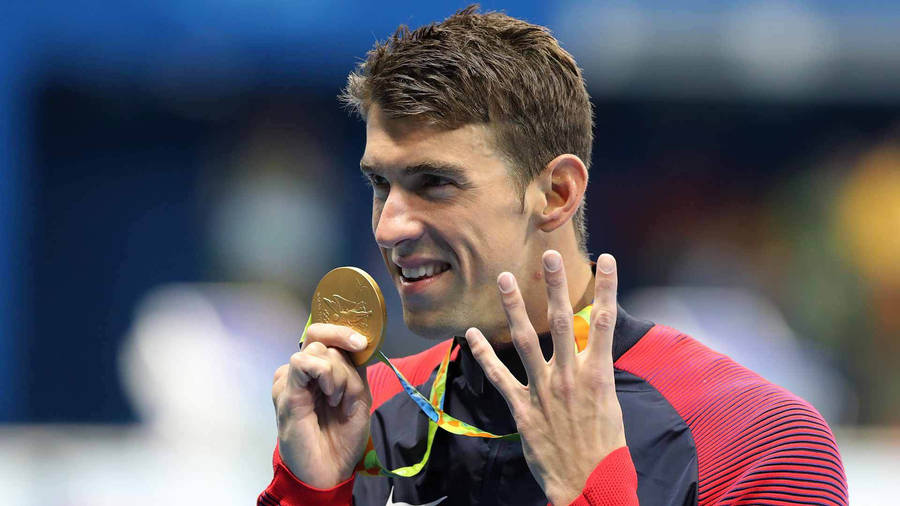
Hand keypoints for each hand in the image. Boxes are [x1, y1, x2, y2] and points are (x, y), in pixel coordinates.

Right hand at [271, 323, 372, 487]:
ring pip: (317, 349)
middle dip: (343, 343)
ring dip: (338, 372)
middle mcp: (303, 373)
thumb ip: (354, 369)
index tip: (362, 342)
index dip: (343, 331)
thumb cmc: (343, 437)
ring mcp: (292, 380)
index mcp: (320, 372)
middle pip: (320, 336)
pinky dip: (323, 373)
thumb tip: (354, 344)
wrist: (329, 469)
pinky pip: (302, 361)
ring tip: (339, 399)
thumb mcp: (358, 396)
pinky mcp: (285, 390)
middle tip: (357, 356)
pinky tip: (329, 395)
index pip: (326, 336)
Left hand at [464, 251, 625, 504]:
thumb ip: (596, 373)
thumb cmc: (605, 446)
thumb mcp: (610, 404)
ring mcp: (544, 389)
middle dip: (555, 285)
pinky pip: (500, 376)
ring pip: (525, 339)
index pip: (604, 321)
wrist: (589, 482)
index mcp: (597, 373)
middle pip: (561, 320)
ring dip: (513, 307)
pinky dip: (483, 354)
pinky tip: (471, 334)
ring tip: (503, 279)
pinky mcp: (523, 408)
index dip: (607, 288)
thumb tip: (590, 350)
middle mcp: (569, 375)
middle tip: (549, 255)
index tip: (607, 260)